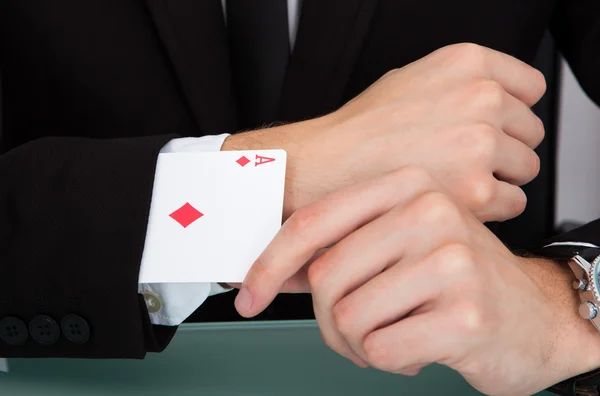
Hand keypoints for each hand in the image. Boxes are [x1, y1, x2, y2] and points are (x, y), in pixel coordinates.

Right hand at [223, 43, 545, 221]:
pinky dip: (490, 209)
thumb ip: (461, 84)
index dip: (512, 113)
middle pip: (530, 131)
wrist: (328, 166)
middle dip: (505, 149)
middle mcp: (481, 98)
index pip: (530, 89)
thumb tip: (495, 97)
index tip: (497, 128)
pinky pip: (512, 203)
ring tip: (457, 182)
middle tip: (467, 162)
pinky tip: (455, 203)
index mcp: (469, 64)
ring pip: (525, 169)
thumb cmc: (361, 129)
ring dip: (500, 179)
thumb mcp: (412, 79)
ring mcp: (481, 144)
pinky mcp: (478, 189)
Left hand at [236, 166, 599, 395]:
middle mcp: (430, 212)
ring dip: (359, 342)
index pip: (312, 223)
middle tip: (355, 329)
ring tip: (393, 334)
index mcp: (407, 186)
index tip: (250, 294)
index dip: (268, 265)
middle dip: (328, 318)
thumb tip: (273, 271)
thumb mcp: (400, 245)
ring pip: (347, 316)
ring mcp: (451, 261)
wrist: (536, 314)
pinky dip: (388, 360)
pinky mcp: (466, 313)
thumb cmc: (458, 278)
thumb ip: (341, 250)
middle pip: (324, 276)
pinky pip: (380, 348)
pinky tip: (417, 348)